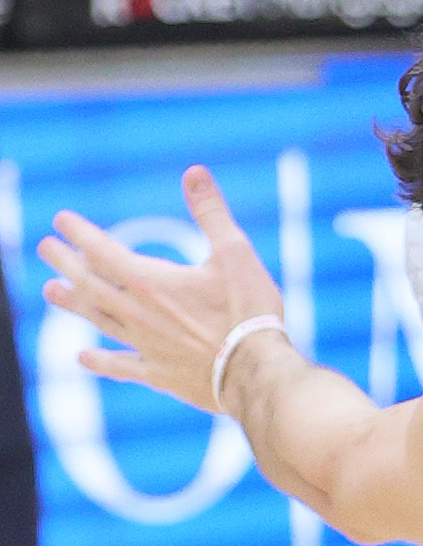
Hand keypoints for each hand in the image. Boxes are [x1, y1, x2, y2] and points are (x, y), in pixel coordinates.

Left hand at [39, 166, 282, 413]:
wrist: (254, 371)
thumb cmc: (248, 309)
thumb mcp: (235, 251)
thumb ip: (211, 211)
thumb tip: (194, 171)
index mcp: (152, 281)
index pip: (103, 252)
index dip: (80, 234)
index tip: (61, 220)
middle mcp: (138, 313)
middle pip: (91, 284)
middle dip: (66, 263)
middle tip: (45, 249)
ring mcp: (145, 345)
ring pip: (99, 320)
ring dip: (73, 304)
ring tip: (51, 291)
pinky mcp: (158, 374)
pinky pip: (119, 366)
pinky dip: (99, 360)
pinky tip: (83, 357)